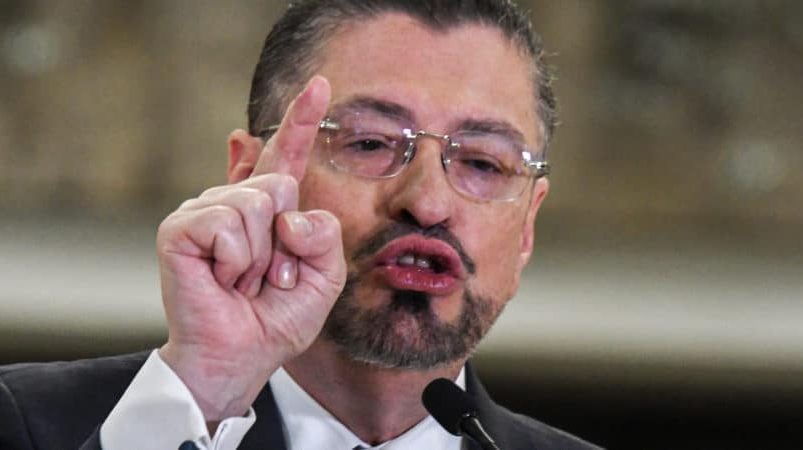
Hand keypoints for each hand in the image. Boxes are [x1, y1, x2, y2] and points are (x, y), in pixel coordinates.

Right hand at [156, 76, 344, 420]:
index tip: (320, 85)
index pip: (287, 157)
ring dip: (261, 258)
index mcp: (269, 210)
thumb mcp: (324, 277)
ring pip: (257, 204)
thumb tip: (285, 209)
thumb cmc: (276, 317)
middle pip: (282, 184)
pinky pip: (229, 225)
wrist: (242, 355)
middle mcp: (234, 201)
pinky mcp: (179, 227)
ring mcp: (204, 210)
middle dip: (287, 243)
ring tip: (241, 280)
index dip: (302, 120)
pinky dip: (237, 261)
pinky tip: (221, 278)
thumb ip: (324, 235)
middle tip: (267, 277)